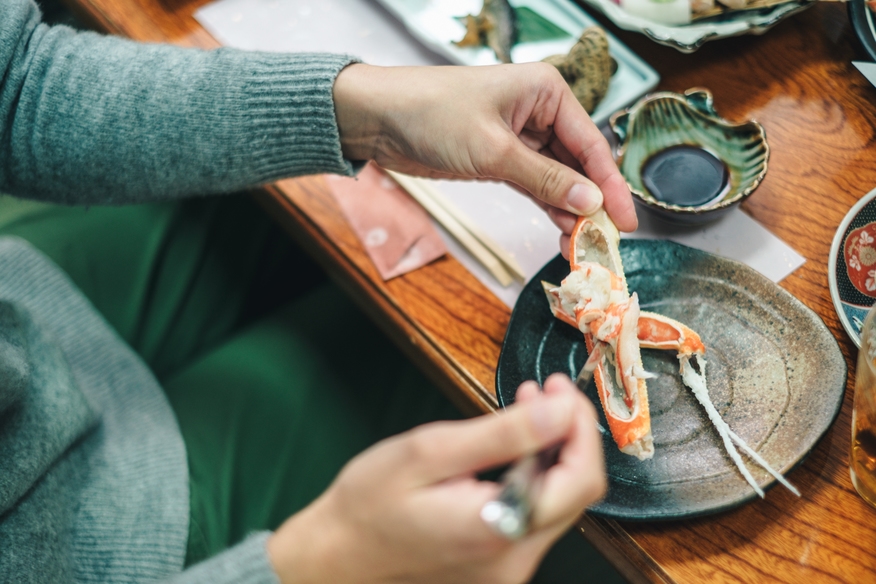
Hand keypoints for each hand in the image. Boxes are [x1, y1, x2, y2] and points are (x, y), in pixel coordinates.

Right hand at [267, 374, 605, 583]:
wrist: (338, 555)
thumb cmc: (370, 503)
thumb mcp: (430, 451)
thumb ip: (502, 433)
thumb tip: (561, 411)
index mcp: (498, 528)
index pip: (580, 479)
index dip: (580, 426)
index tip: (562, 391)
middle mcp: (514, 560)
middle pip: (576, 492)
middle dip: (568, 434)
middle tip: (545, 392)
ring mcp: (509, 568)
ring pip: (558, 502)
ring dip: (550, 452)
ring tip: (527, 411)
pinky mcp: (500, 566)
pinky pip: (534, 515)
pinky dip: (532, 476)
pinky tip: (510, 450)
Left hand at [332, 63, 636, 241]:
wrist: (378, 118)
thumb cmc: (432, 114)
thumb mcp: (494, 150)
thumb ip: (545, 179)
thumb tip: (590, 203)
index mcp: (546, 92)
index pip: (591, 144)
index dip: (610, 185)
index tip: (625, 222)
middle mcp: (539, 112)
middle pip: (579, 164)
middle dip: (592, 203)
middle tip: (606, 243)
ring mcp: (520, 138)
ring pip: (558, 179)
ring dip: (570, 212)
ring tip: (582, 248)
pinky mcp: (501, 160)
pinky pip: (536, 186)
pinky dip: (548, 208)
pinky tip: (562, 232)